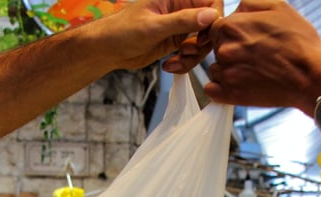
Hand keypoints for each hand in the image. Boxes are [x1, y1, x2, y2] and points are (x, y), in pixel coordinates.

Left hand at [102, 0, 220, 72]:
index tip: (204, 37)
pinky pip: (192, 54)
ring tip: (175, 61)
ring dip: (192, 57)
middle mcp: (181, 10)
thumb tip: (210, 15)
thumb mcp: (154, 26)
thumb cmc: (122, 30)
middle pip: (210, 26)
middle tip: (186, 52)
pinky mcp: (176, 43)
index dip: (213, 21)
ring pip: (202, 43)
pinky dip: (185, 64)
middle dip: (202, 44)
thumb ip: (182, 21)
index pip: (210, 2)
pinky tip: (170, 65)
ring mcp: (180, 27)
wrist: (107, 49)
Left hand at [203, 0, 320, 111]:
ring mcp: (226, 75)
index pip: (216, 28)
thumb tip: (235, 9)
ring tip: (252, 71)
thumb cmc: (299, 42)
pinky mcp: (230, 96)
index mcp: (231, 26)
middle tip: (254, 56)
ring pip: (215, 70)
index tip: (247, 40)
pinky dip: (222, 89)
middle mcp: (225, 50)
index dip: (231, 33)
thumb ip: (249, 3)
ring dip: (228, 70)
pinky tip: (241, 85)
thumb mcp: (278, 7)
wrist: (311, 76)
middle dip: (231, 50)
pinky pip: (212, 91)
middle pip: (216, 48)